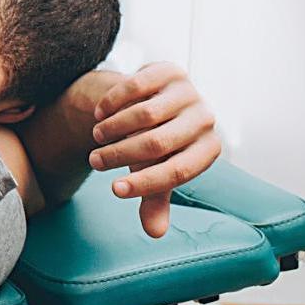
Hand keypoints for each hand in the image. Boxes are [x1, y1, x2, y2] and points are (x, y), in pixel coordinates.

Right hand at [87, 62, 220, 236]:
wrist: (159, 101)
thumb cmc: (160, 146)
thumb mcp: (158, 171)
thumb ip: (156, 199)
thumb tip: (154, 233)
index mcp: (209, 149)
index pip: (177, 172)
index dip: (145, 185)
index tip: (114, 191)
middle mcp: (205, 119)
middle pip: (156, 143)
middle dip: (120, 156)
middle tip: (95, 162)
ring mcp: (189, 92)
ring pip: (143, 115)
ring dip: (113, 129)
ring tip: (97, 137)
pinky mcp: (170, 70)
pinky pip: (134, 86)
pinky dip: (112, 103)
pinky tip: (100, 113)